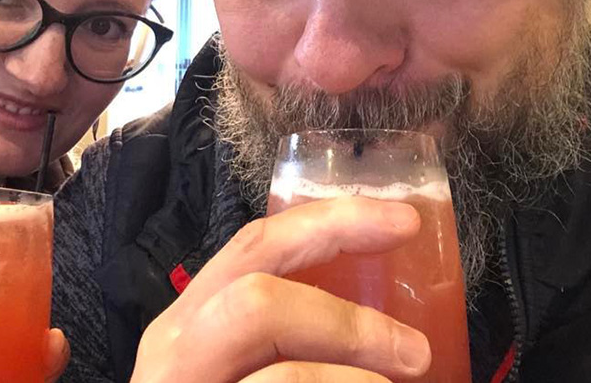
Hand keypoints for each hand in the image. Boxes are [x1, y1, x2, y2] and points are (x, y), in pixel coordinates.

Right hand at [131, 197, 431, 382]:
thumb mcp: (244, 360)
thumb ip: (292, 335)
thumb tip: (396, 328)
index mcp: (191, 319)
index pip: (257, 245)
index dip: (333, 222)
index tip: (403, 223)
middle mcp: (175, 353)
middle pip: (257, 300)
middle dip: (348, 322)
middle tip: (415, 351)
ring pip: (283, 377)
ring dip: (354, 381)